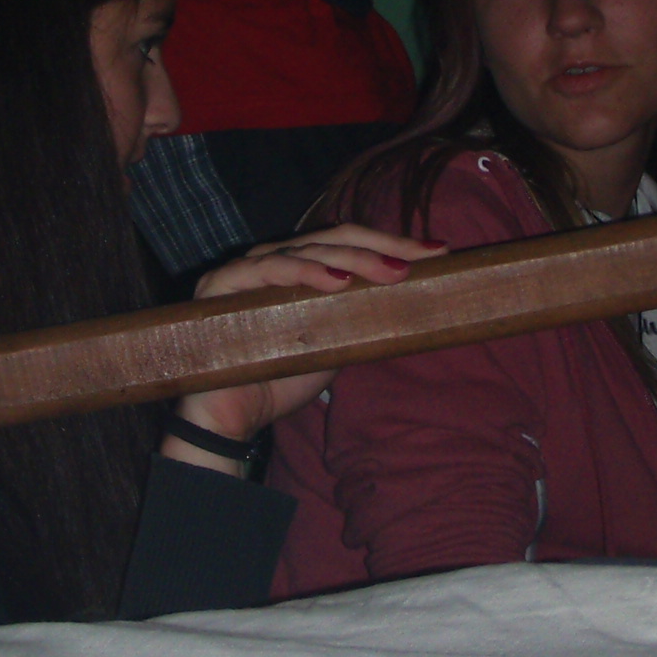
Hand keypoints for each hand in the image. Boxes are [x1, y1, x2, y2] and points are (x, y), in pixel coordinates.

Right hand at [164, 225, 446, 471]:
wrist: (232, 418)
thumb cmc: (279, 378)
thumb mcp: (332, 342)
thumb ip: (356, 316)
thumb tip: (410, 301)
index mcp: (295, 267)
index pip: (346, 243)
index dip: (389, 244)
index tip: (435, 253)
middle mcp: (270, 259)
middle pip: (331, 239)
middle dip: (380, 248)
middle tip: (419, 260)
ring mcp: (244, 268)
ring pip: (306, 249)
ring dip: (352, 260)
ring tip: (389, 273)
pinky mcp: (221, 284)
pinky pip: (268, 269)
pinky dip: (304, 273)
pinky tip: (336, 282)